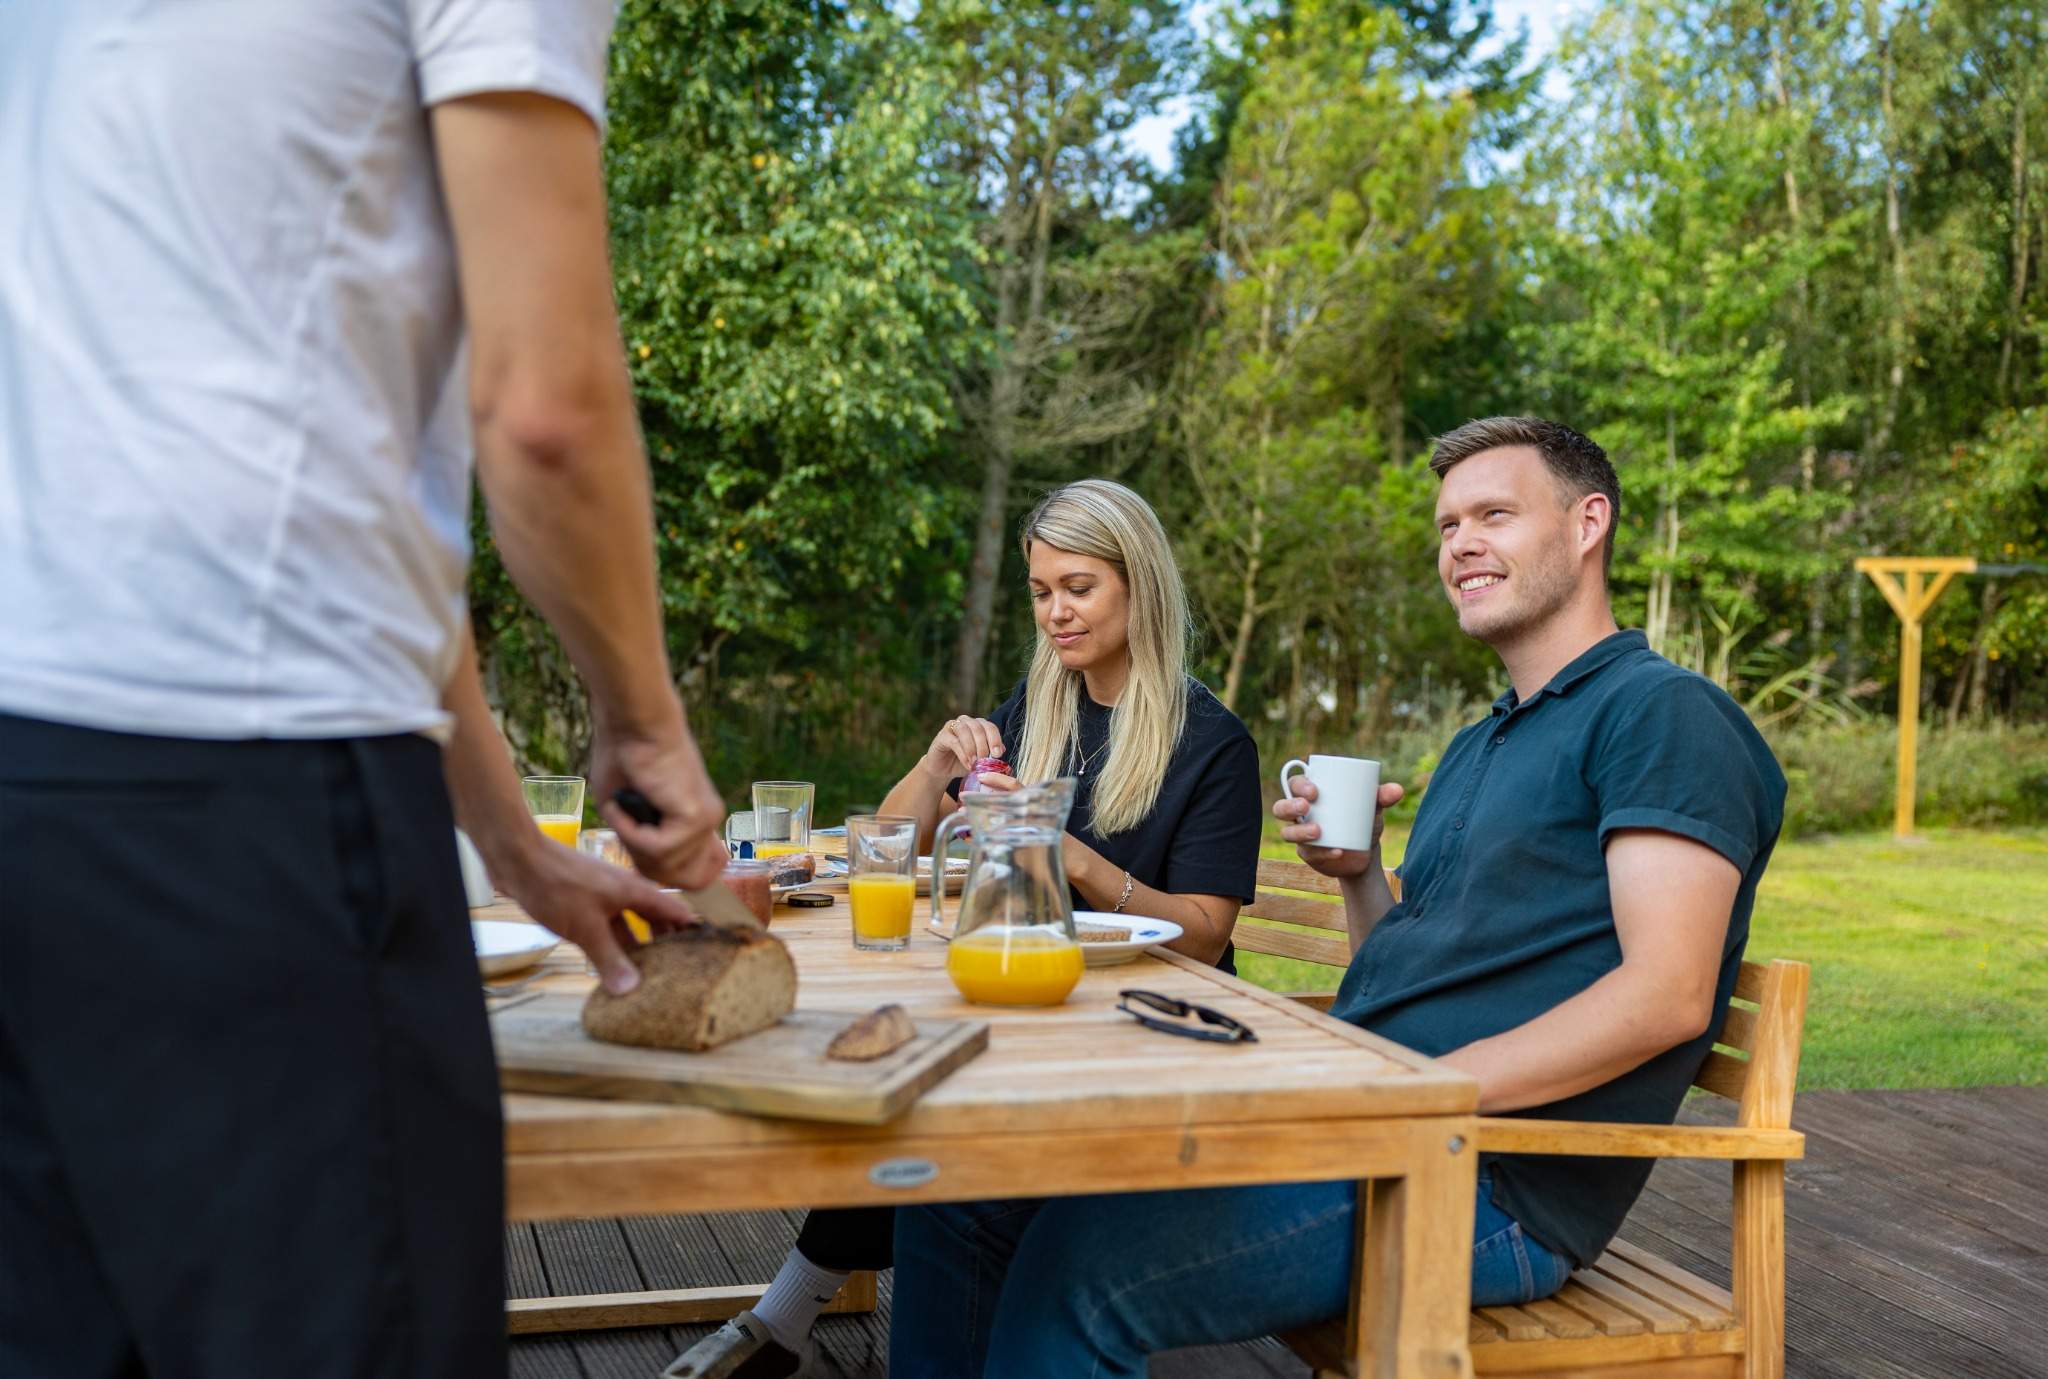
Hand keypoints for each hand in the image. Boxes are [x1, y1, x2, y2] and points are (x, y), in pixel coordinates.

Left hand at [493, 834, 701, 994]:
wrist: (519, 860)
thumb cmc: (557, 886)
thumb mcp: (586, 928)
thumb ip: (610, 958)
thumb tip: (632, 988)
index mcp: (635, 892)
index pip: (676, 911)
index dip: (692, 929)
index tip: (706, 952)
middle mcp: (624, 892)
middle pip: (655, 918)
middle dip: (666, 942)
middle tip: (677, 969)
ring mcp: (604, 897)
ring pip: (629, 925)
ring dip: (637, 946)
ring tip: (646, 972)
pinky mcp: (584, 904)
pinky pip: (608, 927)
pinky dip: (613, 943)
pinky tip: (609, 962)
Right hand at [589, 715, 727, 890]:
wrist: (635, 723)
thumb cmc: (624, 758)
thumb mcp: (630, 814)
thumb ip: (644, 844)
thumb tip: (647, 870)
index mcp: (697, 821)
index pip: (701, 875)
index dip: (665, 874)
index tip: (639, 848)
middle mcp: (708, 822)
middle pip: (686, 881)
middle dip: (647, 867)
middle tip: (628, 828)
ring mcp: (706, 820)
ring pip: (666, 867)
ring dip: (632, 842)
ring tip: (625, 808)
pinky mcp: (696, 816)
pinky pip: (657, 848)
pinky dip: (631, 831)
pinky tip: (627, 804)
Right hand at [920, 715, 1005, 782]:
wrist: (943, 770)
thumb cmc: (964, 763)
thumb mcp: (981, 760)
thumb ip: (991, 754)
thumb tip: (1003, 750)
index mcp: (978, 725)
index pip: (990, 727)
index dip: (995, 739)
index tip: (998, 754)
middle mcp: (966, 722)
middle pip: (978, 728)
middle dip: (984, 745)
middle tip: (985, 760)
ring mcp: (952, 726)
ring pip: (965, 731)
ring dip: (972, 748)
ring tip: (975, 763)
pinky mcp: (942, 736)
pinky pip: (954, 741)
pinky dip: (962, 753)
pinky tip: (967, 763)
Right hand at [1274, 778, 1404, 877]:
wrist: (1367, 853)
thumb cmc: (1364, 820)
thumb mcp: (1373, 808)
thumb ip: (1382, 797)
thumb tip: (1397, 790)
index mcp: (1312, 794)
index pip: (1295, 784)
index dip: (1298, 785)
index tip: (1315, 791)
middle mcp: (1301, 813)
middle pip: (1281, 807)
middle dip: (1289, 806)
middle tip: (1306, 807)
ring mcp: (1301, 835)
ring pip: (1287, 832)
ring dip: (1299, 831)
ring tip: (1318, 831)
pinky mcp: (1308, 854)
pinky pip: (1308, 853)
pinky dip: (1322, 852)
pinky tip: (1337, 851)